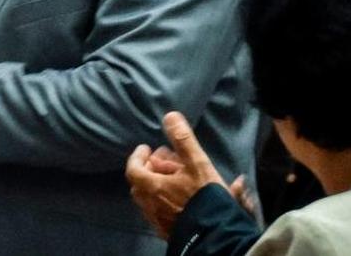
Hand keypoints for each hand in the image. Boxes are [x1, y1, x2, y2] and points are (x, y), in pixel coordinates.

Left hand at [125, 111, 226, 238]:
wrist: (217, 235)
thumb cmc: (205, 197)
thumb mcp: (197, 163)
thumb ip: (183, 139)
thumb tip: (170, 116)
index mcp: (153, 188)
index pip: (133, 169)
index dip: (138, 156)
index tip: (147, 148)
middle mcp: (151, 206)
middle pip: (141, 183)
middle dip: (152, 168)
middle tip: (167, 159)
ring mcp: (158, 221)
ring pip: (151, 198)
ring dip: (160, 183)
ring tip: (179, 175)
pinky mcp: (169, 231)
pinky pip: (161, 210)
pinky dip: (166, 198)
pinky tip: (184, 195)